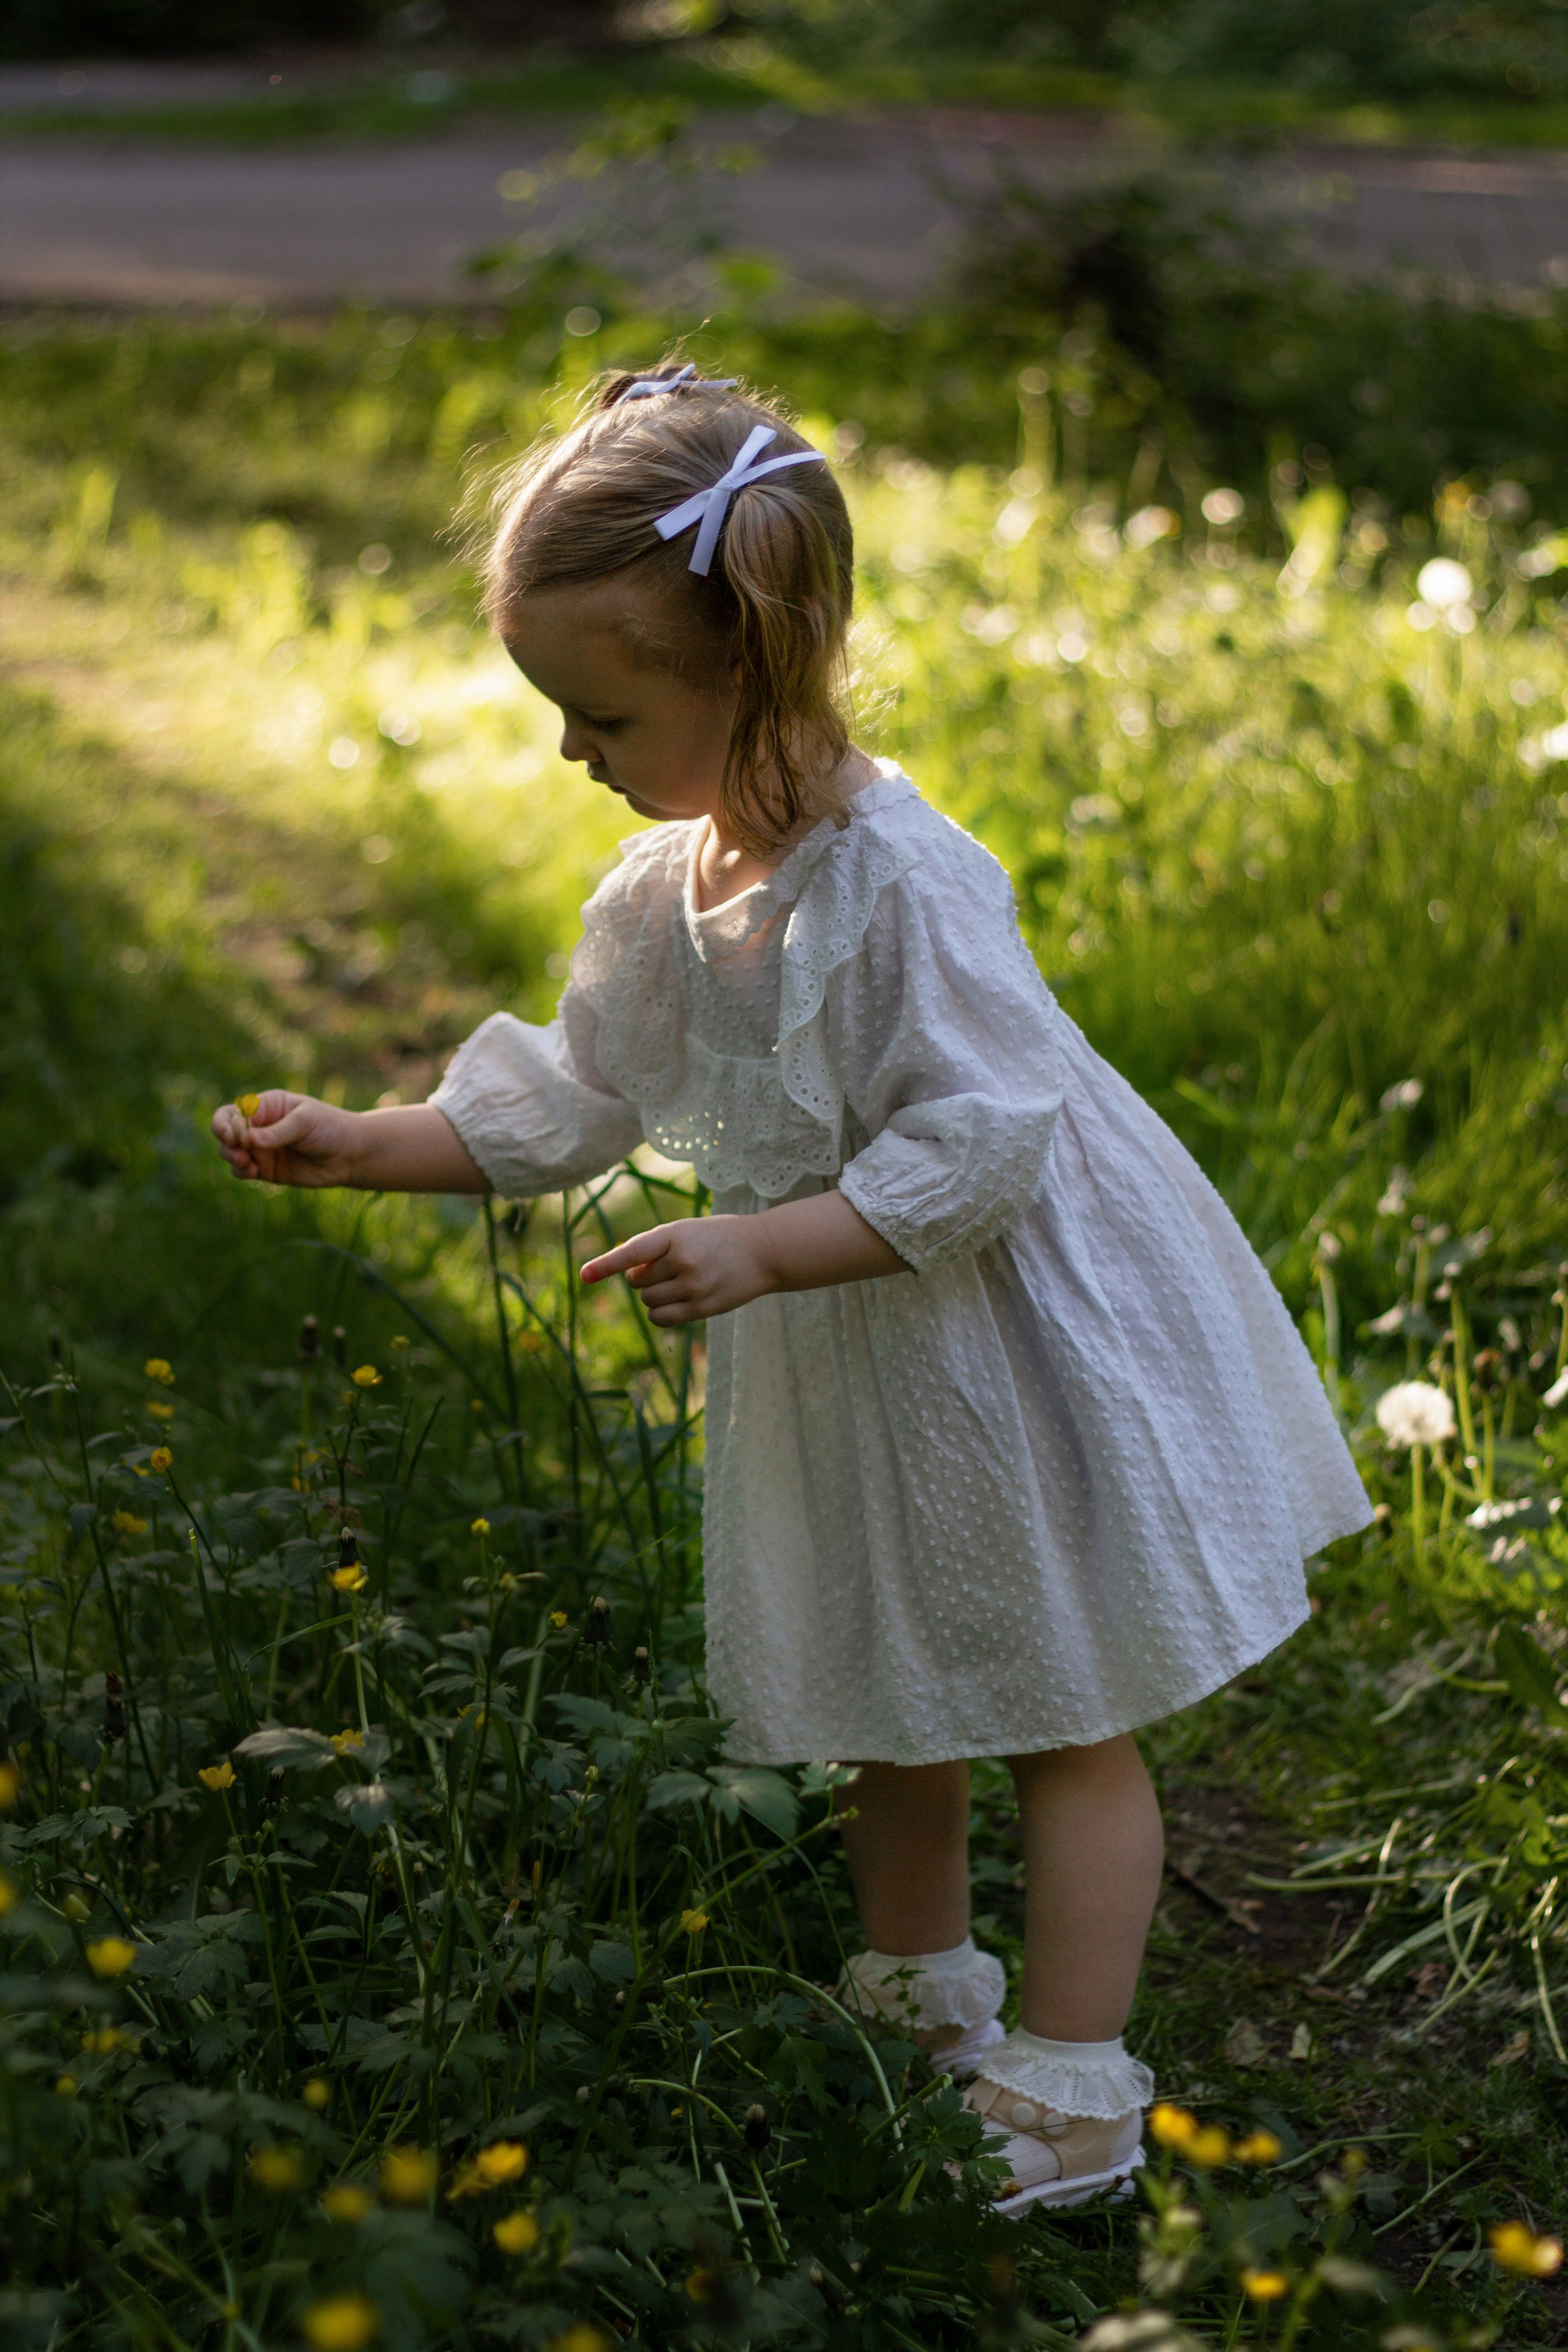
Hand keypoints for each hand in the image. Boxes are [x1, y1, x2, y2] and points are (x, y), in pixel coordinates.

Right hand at [211, 1090, 360, 1186]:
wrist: (349, 1155)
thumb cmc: (330, 1128)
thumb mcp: (305, 1122)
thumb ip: (277, 1132)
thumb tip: (247, 1140)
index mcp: (266, 1106)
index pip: (233, 1112)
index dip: (229, 1125)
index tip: (240, 1138)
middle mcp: (259, 1126)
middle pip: (224, 1131)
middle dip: (226, 1142)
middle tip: (240, 1152)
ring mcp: (260, 1148)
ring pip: (229, 1152)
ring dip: (231, 1157)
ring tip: (248, 1163)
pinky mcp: (265, 1169)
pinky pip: (242, 1170)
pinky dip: (240, 1171)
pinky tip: (253, 1171)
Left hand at [580, 1215, 773, 1326]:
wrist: (764, 1251)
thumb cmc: (718, 1238)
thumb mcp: (687, 1230)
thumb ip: (656, 1248)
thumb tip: (626, 1275)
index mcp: (677, 1234)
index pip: (634, 1252)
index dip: (607, 1264)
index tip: (585, 1275)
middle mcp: (685, 1261)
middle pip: (637, 1281)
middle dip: (642, 1277)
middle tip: (665, 1268)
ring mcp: (695, 1286)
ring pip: (648, 1301)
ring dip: (652, 1295)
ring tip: (675, 1282)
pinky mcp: (703, 1308)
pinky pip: (662, 1319)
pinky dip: (659, 1313)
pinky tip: (674, 1302)